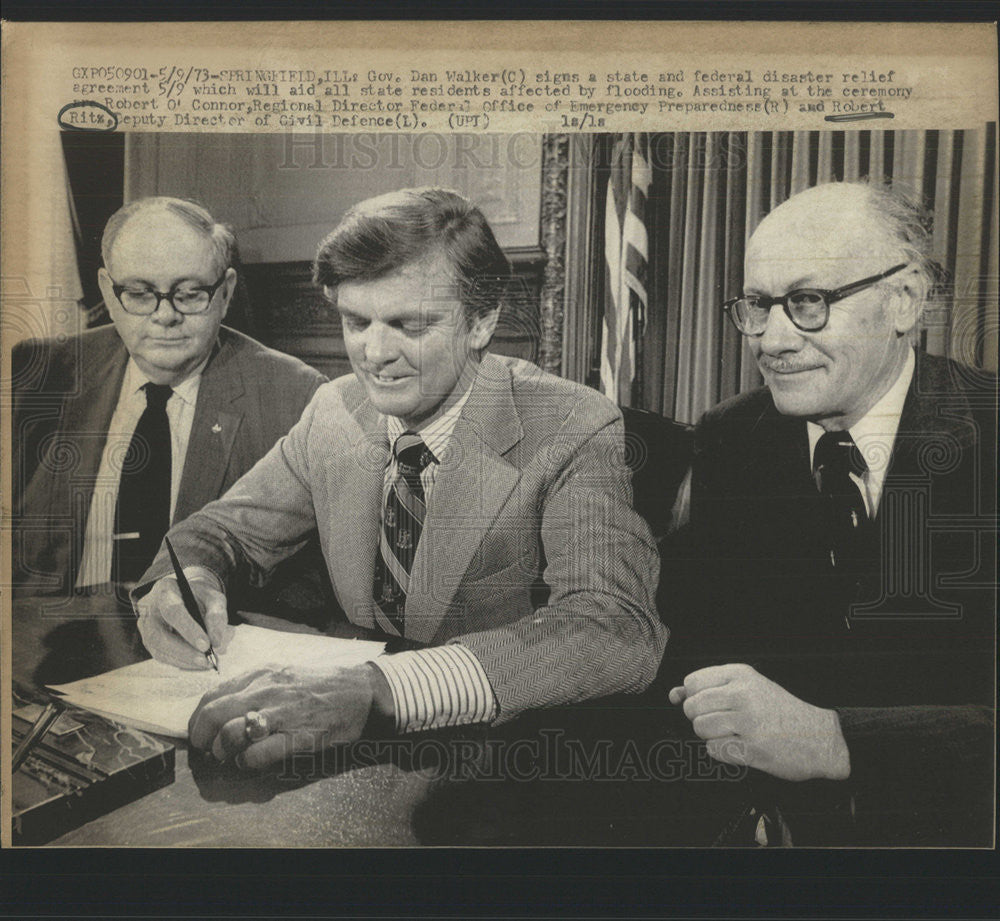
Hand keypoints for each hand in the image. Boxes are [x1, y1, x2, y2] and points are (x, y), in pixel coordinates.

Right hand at [135, 567, 228, 668]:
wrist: (184, 597)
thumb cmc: (199, 598)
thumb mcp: (213, 598)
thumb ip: (217, 615)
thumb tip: (218, 644)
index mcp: (165, 592)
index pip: (173, 611)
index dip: (189, 630)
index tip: (206, 645)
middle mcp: (149, 610)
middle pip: (158, 636)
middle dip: (184, 651)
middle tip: (206, 660)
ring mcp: (146, 628)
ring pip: (158, 650)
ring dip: (184, 661)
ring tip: (207, 663)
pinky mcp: (150, 642)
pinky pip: (162, 657)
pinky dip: (182, 663)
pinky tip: (199, 665)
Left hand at [187, 662, 394, 769]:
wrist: (360, 692)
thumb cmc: (320, 685)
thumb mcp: (282, 674)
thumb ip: (253, 686)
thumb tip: (222, 707)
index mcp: (261, 674)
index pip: (211, 696)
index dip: (198, 720)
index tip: (201, 732)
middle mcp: (266, 690)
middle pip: (213, 715)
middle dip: (201, 738)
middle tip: (207, 750)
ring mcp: (282, 713)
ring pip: (230, 735)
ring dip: (222, 752)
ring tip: (229, 756)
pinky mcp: (297, 736)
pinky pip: (257, 754)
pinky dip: (246, 762)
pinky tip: (250, 762)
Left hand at [669, 663, 850, 781]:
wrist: (822, 738)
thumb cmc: (782, 712)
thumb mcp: (751, 687)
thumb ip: (712, 688)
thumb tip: (674, 694)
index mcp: (741, 675)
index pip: (692, 682)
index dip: (694, 696)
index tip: (707, 704)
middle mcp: (742, 694)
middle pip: (692, 707)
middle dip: (699, 718)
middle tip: (721, 721)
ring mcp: (747, 722)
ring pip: (700, 728)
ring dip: (710, 735)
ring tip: (732, 734)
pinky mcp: (752, 748)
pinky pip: (713, 750)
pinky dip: (721, 751)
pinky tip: (739, 746)